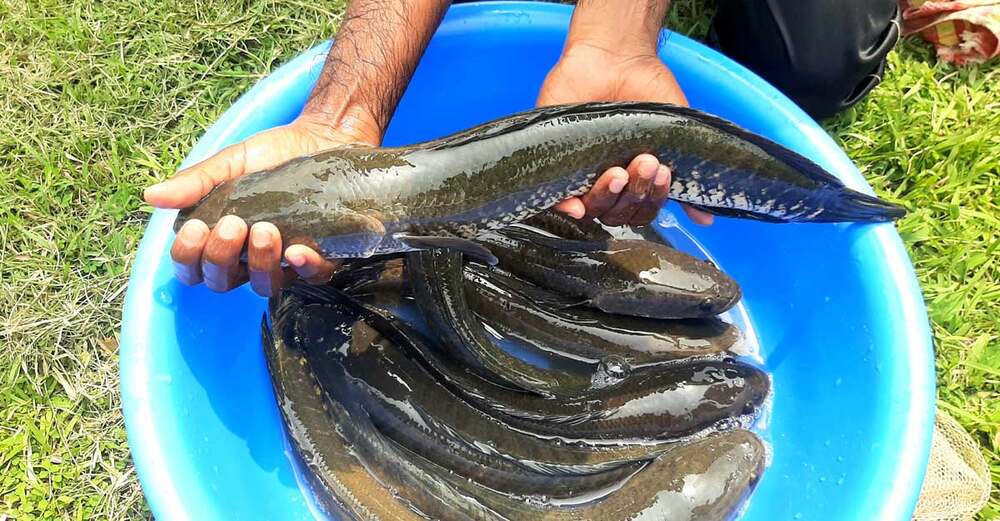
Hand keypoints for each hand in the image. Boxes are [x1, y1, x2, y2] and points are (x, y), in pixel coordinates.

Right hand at [144, 113, 380, 296]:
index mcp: (221, 240)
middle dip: (220, 257)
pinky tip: (298, 251)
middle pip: (222, 282)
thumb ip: (196, 181)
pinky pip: (312, 277)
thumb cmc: (274, 154)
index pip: (192, 268)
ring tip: (264, 230)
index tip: (194, 230)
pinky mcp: (321, 257)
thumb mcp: (231, 163)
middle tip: (232, 224)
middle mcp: (248, 258)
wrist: (324, 137)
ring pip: (264, 285)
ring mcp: (285, 262)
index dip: (187, 258)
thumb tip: (151, 196)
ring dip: (259, 262)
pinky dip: (304, 268)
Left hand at [538, 41, 713, 225]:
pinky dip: (566, 206)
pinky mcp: (552, 161)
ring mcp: (578, 174)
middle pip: (617, 213)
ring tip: (619, 171)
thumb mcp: (674, 133)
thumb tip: (706, 219)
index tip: (664, 172)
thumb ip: (685, 174)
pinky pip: (553, 197)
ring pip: (591, 208)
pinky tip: (577, 206)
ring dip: (608, 195)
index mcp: (632, 181)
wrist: (616, 55)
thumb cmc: (646, 92)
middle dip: (635, 192)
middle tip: (645, 161)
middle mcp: (604, 182)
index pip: (640, 211)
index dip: (652, 200)